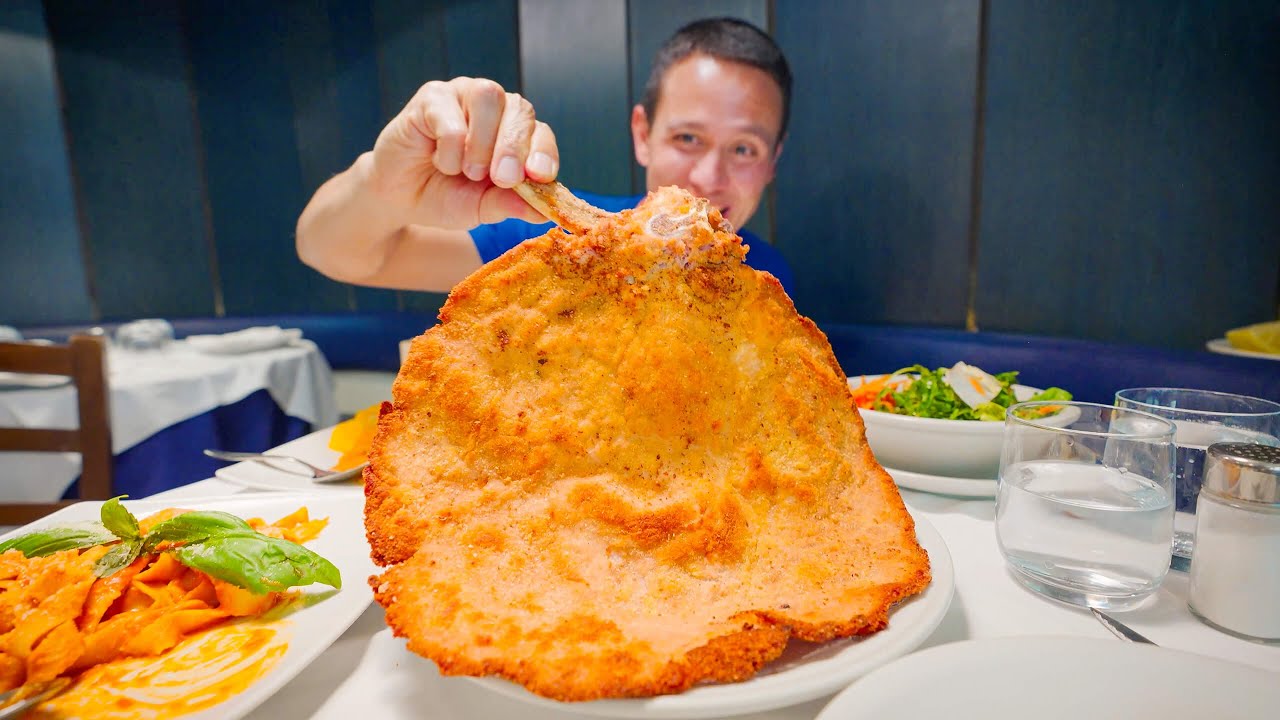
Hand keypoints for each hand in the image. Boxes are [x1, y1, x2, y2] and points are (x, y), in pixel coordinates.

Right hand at [369, 77, 558, 229]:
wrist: (399, 198)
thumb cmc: (445, 197)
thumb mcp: (480, 209)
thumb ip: (509, 205)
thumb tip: (544, 212)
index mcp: (515, 133)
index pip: (541, 134)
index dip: (544, 152)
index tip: (540, 175)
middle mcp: (495, 108)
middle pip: (519, 109)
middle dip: (514, 147)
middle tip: (502, 179)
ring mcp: (464, 96)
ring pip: (488, 97)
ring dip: (482, 142)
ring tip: (468, 172)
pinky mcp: (433, 97)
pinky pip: (451, 114)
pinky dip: (451, 147)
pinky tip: (442, 162)